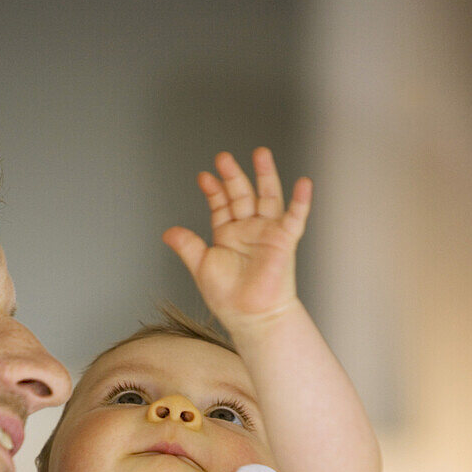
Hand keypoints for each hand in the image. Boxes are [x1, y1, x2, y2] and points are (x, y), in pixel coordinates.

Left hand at [162, 148, 311, 329]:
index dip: (213, 189)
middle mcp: (248, 230)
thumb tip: (168, 232)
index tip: (204, 177)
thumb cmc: (228, 297)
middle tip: (223, 158)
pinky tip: (304, 183)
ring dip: (265, 175)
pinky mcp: (284, 242)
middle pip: (242, 194)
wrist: (250, 317)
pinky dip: (301, 202)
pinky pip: (295, 218)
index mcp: (228, 235)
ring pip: (268, 197)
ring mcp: (267, 233)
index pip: (222, 204)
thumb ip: (187, 245)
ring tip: (260, 154)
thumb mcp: (201, 266)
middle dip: (233, 176)